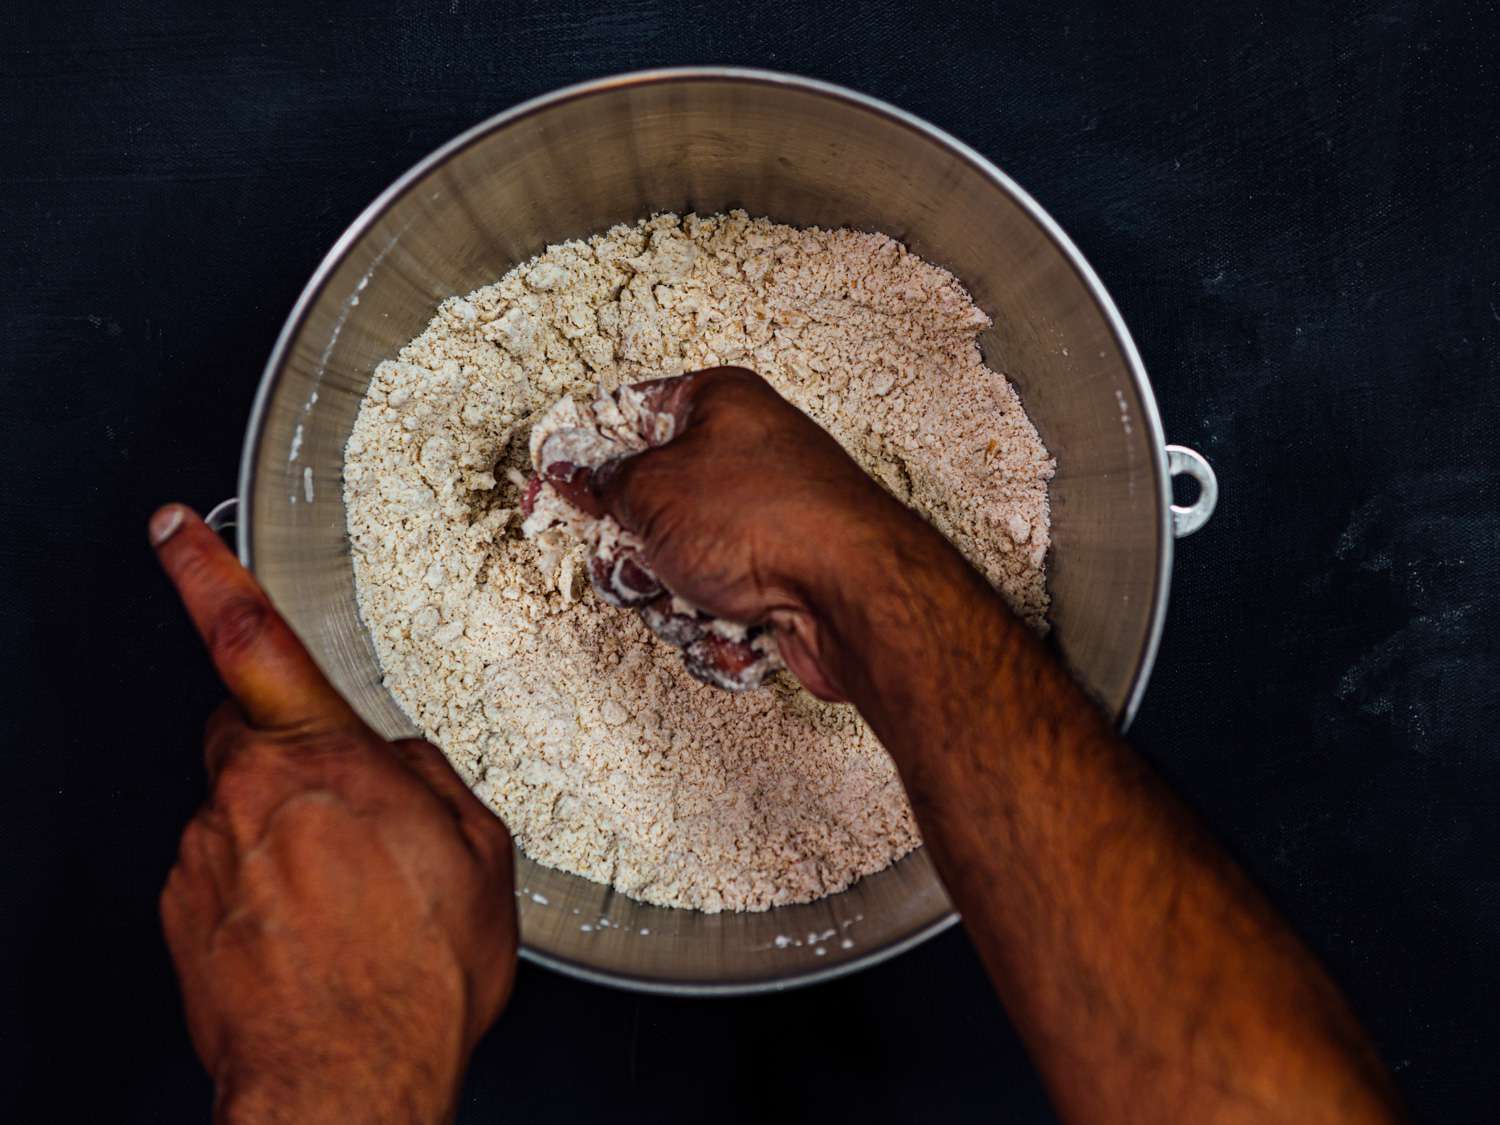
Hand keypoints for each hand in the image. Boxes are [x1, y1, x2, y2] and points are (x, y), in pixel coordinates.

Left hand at [151, 505, 516, 1124]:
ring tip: (348, 900)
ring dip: (285, 835)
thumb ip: (428, 780)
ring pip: (240, 810)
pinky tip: (313, 932)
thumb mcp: (479, 854)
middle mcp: (248, 797)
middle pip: (249, 734)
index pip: (249, 636)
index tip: (173, 528)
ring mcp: (204, 859)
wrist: (346, 1082)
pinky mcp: (179, 914)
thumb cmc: (417, 976)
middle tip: (353, 817)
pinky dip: (260, 889)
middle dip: (292, 753)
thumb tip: (395, 762)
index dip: (205, 570)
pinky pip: (220, 871)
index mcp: (323, 760)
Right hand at [568, 366, 950, 700]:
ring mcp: (764, 525)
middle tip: (644, 562)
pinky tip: (741, 627)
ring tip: (705, 598)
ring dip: (675, 601)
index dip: (581, 456)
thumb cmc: (768, 523)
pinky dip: (717, 632)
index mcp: (718, 405)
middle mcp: (746, 458)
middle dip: (635, 554)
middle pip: (645, 510)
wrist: (854, 596)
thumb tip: (573, 473)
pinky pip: (714, 614)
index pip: (627, 416)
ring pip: (675, 572)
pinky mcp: (780, 586)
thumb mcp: (653, 489)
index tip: (551, 488)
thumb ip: (602, 480)